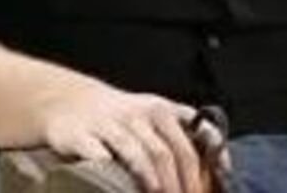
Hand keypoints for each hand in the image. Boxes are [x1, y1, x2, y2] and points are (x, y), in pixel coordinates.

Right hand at [35, 82, 214, 192]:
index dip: (209, 161)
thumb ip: (181, 134)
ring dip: (154, 181)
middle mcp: (138, 115)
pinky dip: (113, 173)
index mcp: (161, 110)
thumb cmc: (119, 117)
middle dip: (181, 184)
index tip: (218, 187)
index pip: (194, 134)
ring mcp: (110, 124)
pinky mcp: (82, 136)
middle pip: (168, 152)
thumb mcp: (153, 115)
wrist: (68, 101)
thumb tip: (217, 168)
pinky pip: (100, 156)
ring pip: (139, 154)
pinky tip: (121, 189)